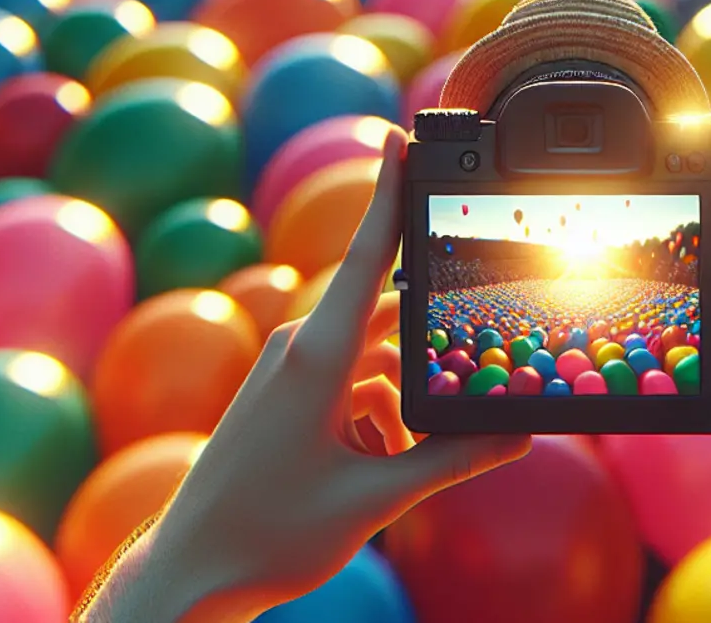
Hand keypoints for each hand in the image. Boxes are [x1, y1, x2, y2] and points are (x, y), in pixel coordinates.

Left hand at [74, 127, 530, 622]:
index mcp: (316, 358)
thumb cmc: (269, 535)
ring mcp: (288, 371)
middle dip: (421, 370)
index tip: (402, 137)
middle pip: (390, 327)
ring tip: (380, 478)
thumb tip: (519, 433)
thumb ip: (451, 460)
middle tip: (430, 411)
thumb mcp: (375, 500)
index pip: (367, 257)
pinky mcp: (284, 396)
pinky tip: (365, 478)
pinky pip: (352, 391)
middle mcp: (299, 350)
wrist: (191, 574)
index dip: (389, 195)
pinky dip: (373, 429)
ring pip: (376, 368)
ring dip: (396, 419)